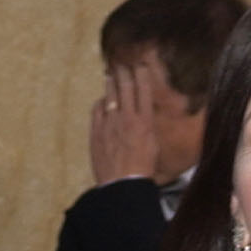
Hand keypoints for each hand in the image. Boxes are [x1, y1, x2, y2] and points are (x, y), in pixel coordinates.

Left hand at [90, 59, 161, 185]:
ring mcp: (110, 123)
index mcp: (145, 120)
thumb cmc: (142, 171)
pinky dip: (100, 102)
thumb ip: (148, 125)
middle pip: (125, 85)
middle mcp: (127, 117)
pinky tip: (102, 101)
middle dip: (123, 70)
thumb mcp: (154, 145)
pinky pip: (97, 109)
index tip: (140, 63)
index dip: (141, 71)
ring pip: (109, 94)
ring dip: (110, 82)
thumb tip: (145, 115)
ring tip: (110, 74)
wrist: (123, 187)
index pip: (144, 87)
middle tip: (122, 62)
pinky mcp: (96, 132)